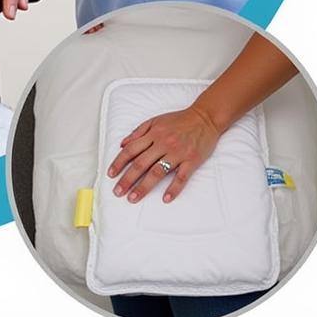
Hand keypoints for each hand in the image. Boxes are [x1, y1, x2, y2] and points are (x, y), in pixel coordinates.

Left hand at [106, 104, 221, 203]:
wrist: (205, 118)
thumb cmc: (179, 120)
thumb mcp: (155, 120)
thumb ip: (138, 132)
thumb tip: (122, 144)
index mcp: (153, 134)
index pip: (131, 150)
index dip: (119, 162)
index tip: (111, 174)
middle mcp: (163, 144)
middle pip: (141, 163)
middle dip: (127, 179)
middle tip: (118, 192)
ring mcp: (177, 153)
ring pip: (157, 172)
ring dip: (144, 186)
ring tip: (133, 198)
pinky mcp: (192, 161)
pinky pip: (181, 177)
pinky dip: (173, 189)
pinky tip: (166, 199)